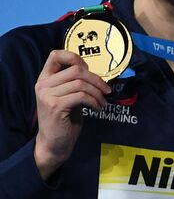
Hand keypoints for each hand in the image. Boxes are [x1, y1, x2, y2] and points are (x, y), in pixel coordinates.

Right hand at [34, 50, 110, 179]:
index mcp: (44, 79)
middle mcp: (43, 85)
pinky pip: (81, 96)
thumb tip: (94, 71)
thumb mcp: (69, 95)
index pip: (55, 55)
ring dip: (98, 93)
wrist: (54, 142)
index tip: (88, 69)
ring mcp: (47, 95)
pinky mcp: (55, 106)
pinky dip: (94, 101)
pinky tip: (97, 108)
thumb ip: (75, 82)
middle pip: (76, 69)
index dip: (74, 57)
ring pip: (81, 83)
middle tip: (106, 91)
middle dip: (96, 79)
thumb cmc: (64, 118)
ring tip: (102, 102)